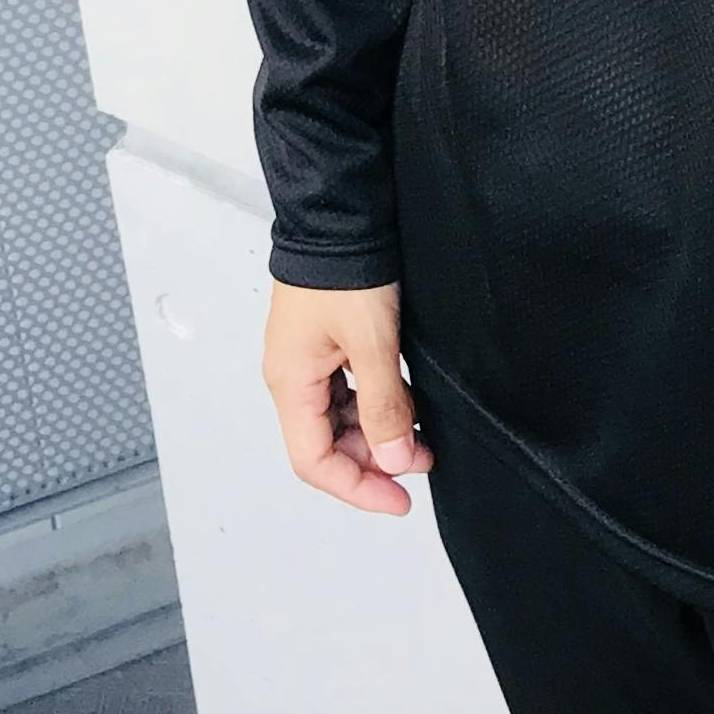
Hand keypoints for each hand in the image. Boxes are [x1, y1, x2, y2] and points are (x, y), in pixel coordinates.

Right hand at [262, 276, 432, 512]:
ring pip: (339, 418)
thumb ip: (384, 407)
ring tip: (419, 433)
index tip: (401, 499)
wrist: (340, 214)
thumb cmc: (345, 271)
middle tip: (423, 459)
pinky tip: (404, 401)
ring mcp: (308, 358)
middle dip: (374, 460)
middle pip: (326, 443)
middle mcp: (292, 376)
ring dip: (377, 432)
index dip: (358, 489)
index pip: (314, 462)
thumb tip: (395, 462)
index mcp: (290, 383)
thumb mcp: (372, 344)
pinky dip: (375, 404)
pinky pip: (346, 390)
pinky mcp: (325, 341)